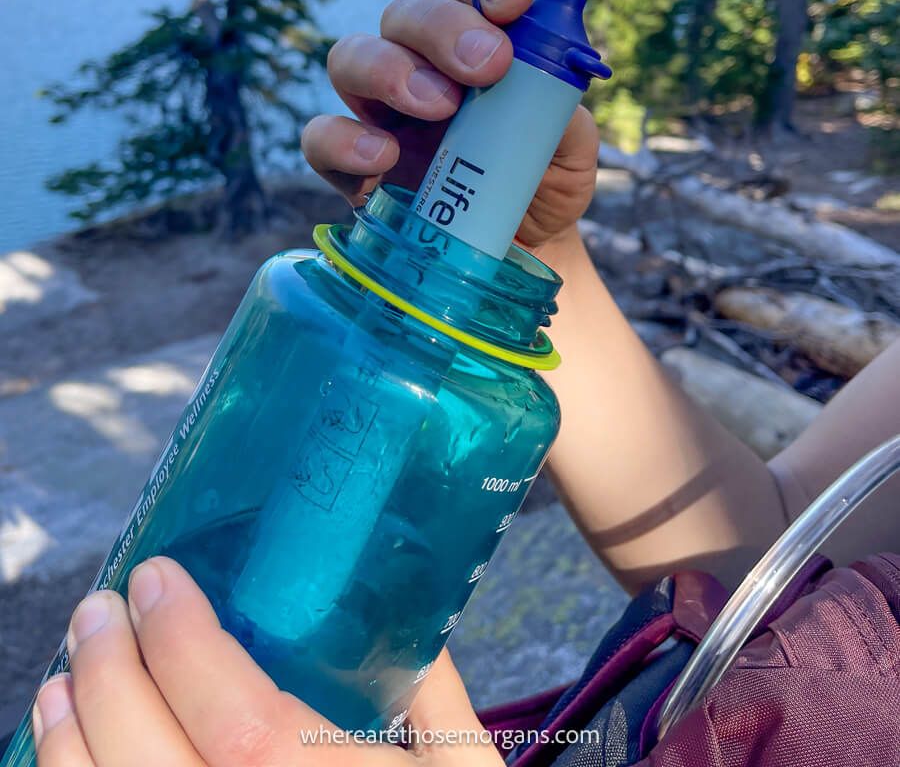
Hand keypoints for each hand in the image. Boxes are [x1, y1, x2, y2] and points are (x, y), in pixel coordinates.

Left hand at [34, 557, 501, 766]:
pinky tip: (70, 756)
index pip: (243, 725)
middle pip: (154, 766)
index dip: (186, 644)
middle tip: (99, 608)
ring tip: (63, 678)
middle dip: (112, 675)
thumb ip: (437, 702)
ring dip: (71, 743)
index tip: (158, 577)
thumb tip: (403, 617)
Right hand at [302, 0, 598, 249]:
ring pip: (350, 57)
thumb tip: (550, 80)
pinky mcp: (352, 168)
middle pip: (405, 13)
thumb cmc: (541, 185)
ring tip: (439, 107)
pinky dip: (345, 140)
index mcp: (474, 45)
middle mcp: (420, 66)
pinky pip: (321, 139)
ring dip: (390, 70)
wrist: (519, 252)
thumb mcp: (571, 151)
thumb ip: (561, 111)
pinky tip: (383, 157)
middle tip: (488, 64)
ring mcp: (379, 115)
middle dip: (443, 27)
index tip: (518, 1)